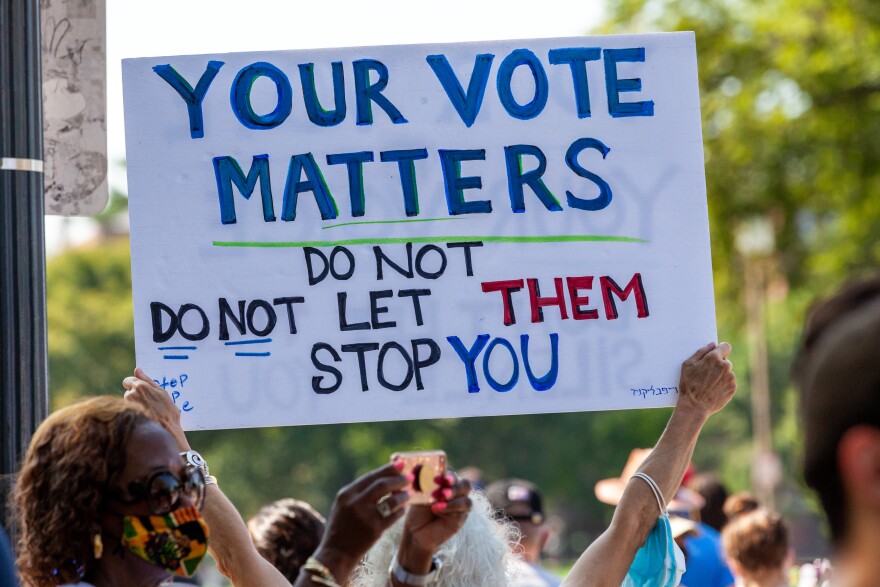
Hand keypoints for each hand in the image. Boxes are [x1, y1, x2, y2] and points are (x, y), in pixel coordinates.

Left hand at [122, 367, 188, 449]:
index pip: (128, 381)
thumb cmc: (167, 411)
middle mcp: (131, 395)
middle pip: (128, 391)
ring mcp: (127, 406)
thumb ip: (147, 380)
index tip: (141, 390)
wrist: (166, 431)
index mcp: (140, 386)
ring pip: (128, 402)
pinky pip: (127, 411)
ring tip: (147, 411)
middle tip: (148, 402)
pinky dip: (133, 412)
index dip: (134, 384)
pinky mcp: (126, 416)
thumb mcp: (161, 392)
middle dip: (135, 395)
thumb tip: (137, 369)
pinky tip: (143, 417)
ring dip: (134, 404)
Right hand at [311, 462, 409, 581]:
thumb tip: (383, 477)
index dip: (388, 468)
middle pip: (382, 484)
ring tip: (409, 493)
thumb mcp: (343, 506)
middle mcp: (355, 503)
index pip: (371, 476)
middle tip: (409, 477)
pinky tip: (403, 509)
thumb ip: (359, 492)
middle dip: (398, 479)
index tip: (400, 463)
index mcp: (346, 494)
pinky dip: (400, 510)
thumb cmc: (341, 528)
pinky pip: (394, 516)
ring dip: (403, 495)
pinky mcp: (375, 530)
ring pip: (391, 500)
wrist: (335, 555)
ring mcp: (365, 516)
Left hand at [396, 474, 471, 574]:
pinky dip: (449, 509)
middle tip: (443, 491)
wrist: (416, 532)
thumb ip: (426, 487)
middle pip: (466, 485)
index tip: (440, 479)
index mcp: (448, 484)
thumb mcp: (420, 497)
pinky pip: (460, 513)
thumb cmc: (417, 511)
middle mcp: (457, 494)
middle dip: (455, 487)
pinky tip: (436, 509)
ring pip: (466, 501)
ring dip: (453, 500)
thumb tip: (425, 475)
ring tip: (438, 502)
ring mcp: (460, 507)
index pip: (454, 476)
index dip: (450, 476)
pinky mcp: (460, 520)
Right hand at [676, 342, 735, 417]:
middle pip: (725, 360)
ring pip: (727, 372)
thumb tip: (712, 345)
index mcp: (714, 358)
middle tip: (707, 374)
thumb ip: (701, 352)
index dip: (720, 350)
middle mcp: (725, 366)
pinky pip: (729, 382)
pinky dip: (723, 384)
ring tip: (709, 384)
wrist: (695, 406)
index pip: (725, 346)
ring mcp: (731, 377)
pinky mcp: (733, 388)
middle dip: (718, 365)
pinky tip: (713, 390)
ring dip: (721, 375)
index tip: (716, 355)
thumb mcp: (687, 365)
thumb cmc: (688, 385)